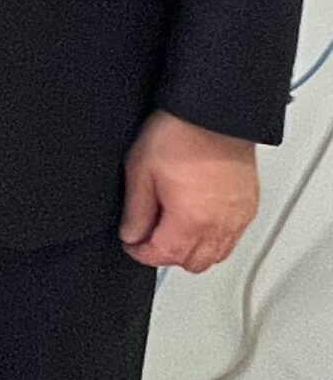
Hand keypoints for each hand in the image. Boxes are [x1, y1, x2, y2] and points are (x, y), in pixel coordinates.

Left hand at [119, 109, 258, 273]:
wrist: (214, 116)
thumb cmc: (180, 136)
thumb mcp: (141, 172)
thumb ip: (136, 210)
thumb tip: (131, 234)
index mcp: (191, 221)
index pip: (164, 256)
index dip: (141, 253)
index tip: (131, 244)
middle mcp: (220, 225)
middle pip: (193, 263)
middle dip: (167, 255)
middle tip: (150, 237)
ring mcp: (238, 217)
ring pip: (216, 255)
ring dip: (193, 250)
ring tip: (174, 230)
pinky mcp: (249, 207)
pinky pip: (233, 238)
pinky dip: (215, 239)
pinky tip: (200, 222)